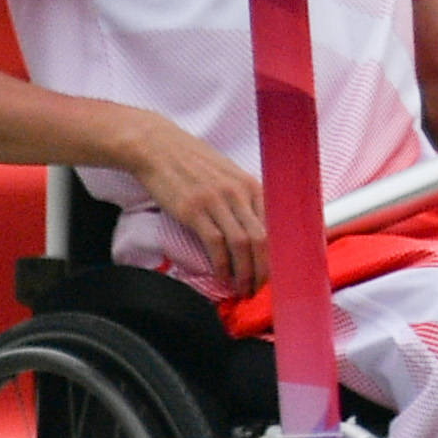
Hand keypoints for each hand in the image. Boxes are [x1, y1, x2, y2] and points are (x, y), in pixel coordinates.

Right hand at [118, 113, 269, 288]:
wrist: (159, 148)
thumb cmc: (193, 163)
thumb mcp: (228, 176)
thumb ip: (245, 199)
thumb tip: (258, 231)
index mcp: (251, 185)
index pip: (275, 225)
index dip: (278, 254)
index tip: (276, 272)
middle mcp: (238, 192)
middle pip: (262, 239)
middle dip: (264, 270)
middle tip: (258, 288)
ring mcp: (216, 200)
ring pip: (242, 244)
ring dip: (245, 272)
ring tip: (242, 289)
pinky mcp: (193, 210)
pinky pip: (216, 243)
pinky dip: (222, 265)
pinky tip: (222, 277)